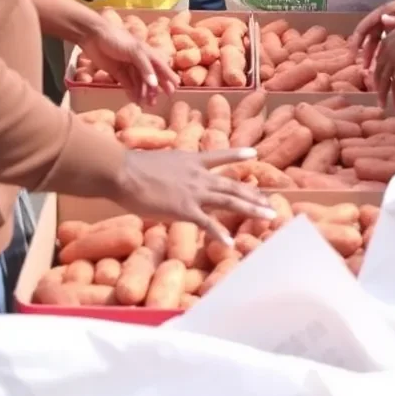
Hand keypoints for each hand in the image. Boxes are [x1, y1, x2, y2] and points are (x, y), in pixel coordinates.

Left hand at [81, 16, 178, 104]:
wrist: (93, 35)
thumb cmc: (117, 39)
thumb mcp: (134, 51)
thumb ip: (145, 67)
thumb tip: (154, 84)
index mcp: (147, 52)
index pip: (161, 66)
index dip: (168, 76)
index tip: (175, 88)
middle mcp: (140, 61)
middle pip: (150, 77)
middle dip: (154, 89)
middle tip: (156, 102)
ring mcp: (128, 67)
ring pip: (139, 83)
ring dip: (143, 93)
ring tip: (146, 105)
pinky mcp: (117, 72)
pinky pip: (127, 84)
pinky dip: (132, 92)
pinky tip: (135, 100)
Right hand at [115, 148, 275, 244]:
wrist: (124, 172)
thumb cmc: (133, 167)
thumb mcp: (160, 162)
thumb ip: (170, 169)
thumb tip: (167, 173)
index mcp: (192, 161)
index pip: (220, 156)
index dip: (237, 154)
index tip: (253, 153)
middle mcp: (198, 175)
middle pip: (232, 185)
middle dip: (253, 194)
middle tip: (271, 202)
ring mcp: (194, 192)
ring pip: (229, 201)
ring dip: (251, 209)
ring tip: (268, 216)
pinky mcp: (184, 209)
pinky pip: (207, 222)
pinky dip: (219, 233)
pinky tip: (230, 242)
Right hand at [352, 0, 394, 72]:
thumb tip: (382, 19)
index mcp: (384, 13)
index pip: (364, 27)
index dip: (356, 40)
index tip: (352, 53)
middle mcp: (386, 23)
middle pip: (372, 41)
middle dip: (367, 55)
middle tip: (364, 69)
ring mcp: (394, 31)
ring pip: (382, 48)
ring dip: (379, 61)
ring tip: (376, 75)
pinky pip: (394, 51)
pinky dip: (393, 62)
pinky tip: (394, 74)